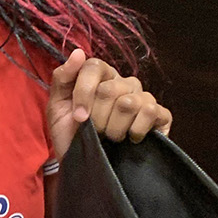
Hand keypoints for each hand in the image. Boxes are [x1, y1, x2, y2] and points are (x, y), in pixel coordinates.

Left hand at [47, 49, 171, 162]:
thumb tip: (78, 53)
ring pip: (128, 103)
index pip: (94, 66)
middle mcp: (124, 83)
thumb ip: (63, 78)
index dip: (83, 93)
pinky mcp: (160, 116)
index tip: (78, 117)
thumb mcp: (57, 107)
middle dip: (96, 117)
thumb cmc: (71, 134)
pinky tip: (131, 139)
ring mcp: (143, 98)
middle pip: (109, 89)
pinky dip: (137, 129)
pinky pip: (151, 112)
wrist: (84, 165)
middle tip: (94, 130)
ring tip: (111, 137)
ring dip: (114, 128)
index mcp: (101, 75)